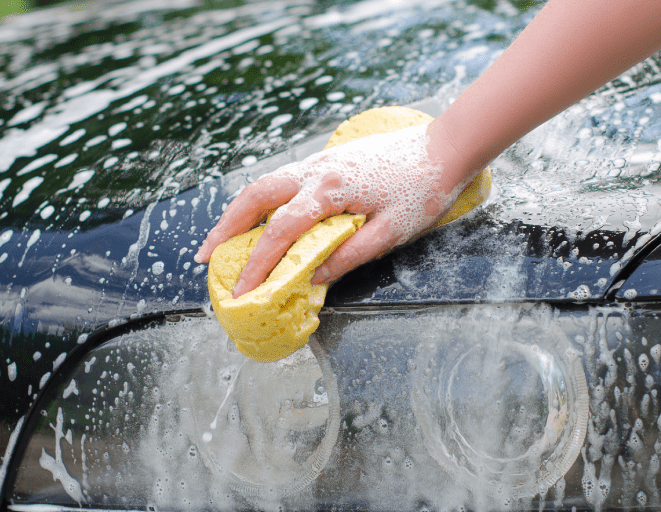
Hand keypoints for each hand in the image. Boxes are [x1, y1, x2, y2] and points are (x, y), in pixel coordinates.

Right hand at [195, 122, 474, 296]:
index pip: (281, 231)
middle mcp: (316, 170)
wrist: (444, 148)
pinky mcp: (328, 160)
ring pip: (265, 183)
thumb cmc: (423, 190)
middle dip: (226, 227)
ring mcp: (320, 161)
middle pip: (255, 196)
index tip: (240, 290)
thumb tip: (311, 278)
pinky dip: (263, 199)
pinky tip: (262, 216)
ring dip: (239, 211)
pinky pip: (283, 179)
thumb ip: (349, 255)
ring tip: (223, 238)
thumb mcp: (391, 233)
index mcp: (331, 190)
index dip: (257, 263)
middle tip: (205, 256)